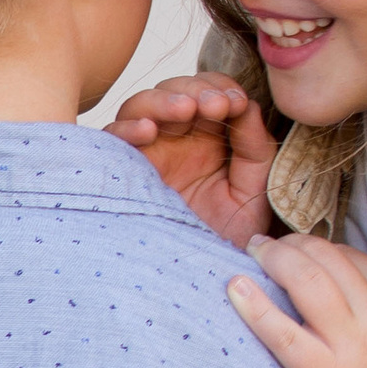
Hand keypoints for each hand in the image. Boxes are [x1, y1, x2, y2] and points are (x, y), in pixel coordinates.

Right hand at [107, 74, 277, 246]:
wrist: (203, 279)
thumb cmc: (226, 237)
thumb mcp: (252, 191)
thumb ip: (255, 147)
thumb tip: (247, 106)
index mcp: (207, 138)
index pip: (208, 93)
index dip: (220, 88)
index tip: (237, 103)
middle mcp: (173, 141)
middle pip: (173, 92)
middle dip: (196, 91)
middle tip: (216, 105)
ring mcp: (146, 154)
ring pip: (140, 107)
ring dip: (163, 101)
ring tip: (187, 109)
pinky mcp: (122, 173)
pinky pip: (111, 141)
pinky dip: (126, 129)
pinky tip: (147, 131)